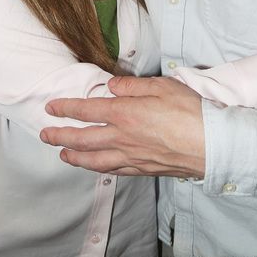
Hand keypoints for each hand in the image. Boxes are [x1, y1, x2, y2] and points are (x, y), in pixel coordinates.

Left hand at [41, 76, 204, 177]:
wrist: (211, 144)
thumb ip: (132, 85)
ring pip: (94, 159)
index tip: (51, 107)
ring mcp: (132, 156)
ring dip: (74, 156)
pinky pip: (113, 171)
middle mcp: (123, 137)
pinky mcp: (143, 169)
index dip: (66, 108)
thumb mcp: (161, 85)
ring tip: (62, 154)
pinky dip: (98, 169)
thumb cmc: (190, 111)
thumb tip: (111, 86)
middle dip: (60, 136)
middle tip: (45, 135)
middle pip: (83, 138)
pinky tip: (95, 167)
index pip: (87, 109)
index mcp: (125, 113)